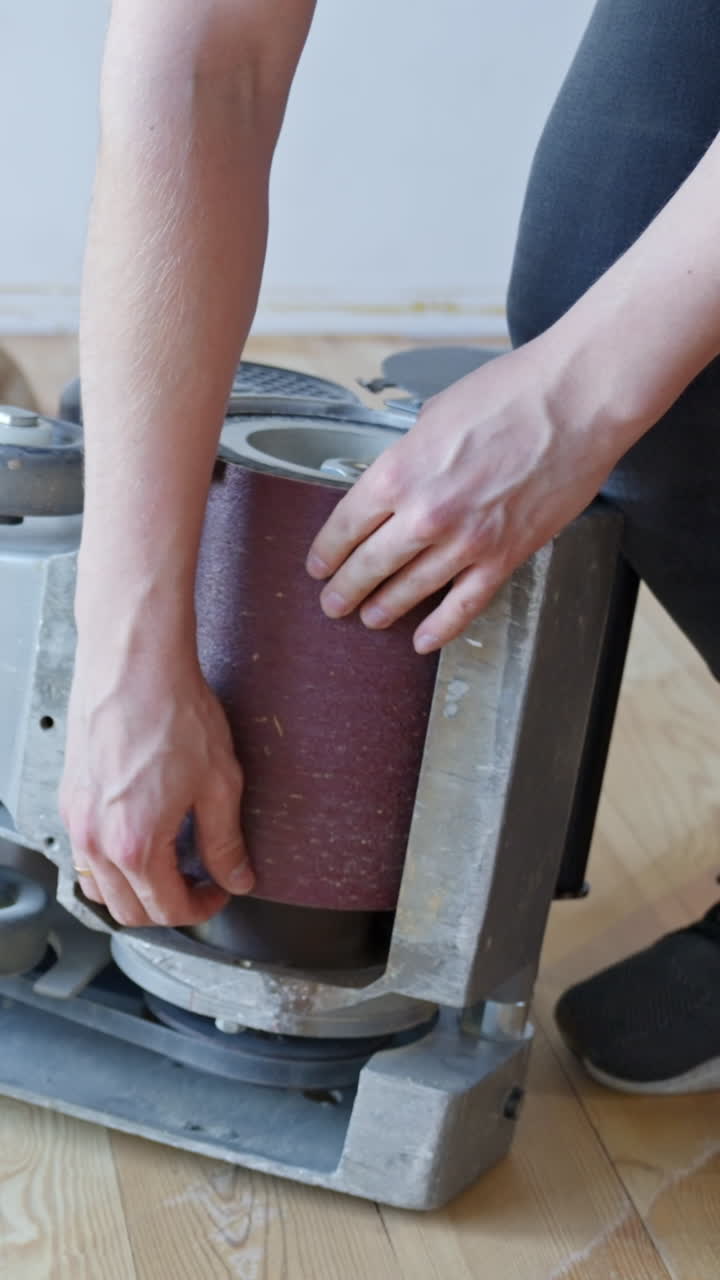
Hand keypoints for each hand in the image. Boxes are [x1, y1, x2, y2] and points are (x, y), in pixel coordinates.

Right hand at [60, 650, 253, 926]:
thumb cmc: (172, 710)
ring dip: (134, 889)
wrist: (134, 662)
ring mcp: (77, 818)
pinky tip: (141, 833)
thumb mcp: (218, 783)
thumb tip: (237, 876)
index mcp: (136, 844)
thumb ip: (226, 841)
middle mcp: (96, 839)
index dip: (202, 909)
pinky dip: (112, 860)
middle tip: (199, 884)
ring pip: (99, 886)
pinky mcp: (70, 795)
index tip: (219, 891)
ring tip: (169, 863)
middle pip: (128, 910)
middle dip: (168, 907)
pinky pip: (85, 852)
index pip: (166, 910)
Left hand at [306, 339, 622, 651]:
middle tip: (333, 602)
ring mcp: (465, 541)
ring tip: (370, 617)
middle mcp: (425, 514)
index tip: (319, 564)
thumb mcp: (435, 415)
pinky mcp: (504, 557)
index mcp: (399, 472)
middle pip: (368, 565)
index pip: (345, 525)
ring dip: (383, 609)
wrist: (575, 402)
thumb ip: (411, 455)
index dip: (326, 551)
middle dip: (344, 589)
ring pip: (409, 591)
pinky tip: (423, 639)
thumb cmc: (513, 394)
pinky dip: (440, 628)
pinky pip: (464, 605)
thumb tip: (400, 477)